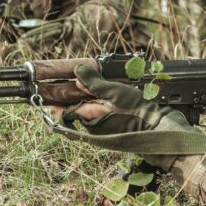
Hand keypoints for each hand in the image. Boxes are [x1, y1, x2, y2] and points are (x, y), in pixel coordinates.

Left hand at [47, 66, 194, 170]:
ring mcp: (102, 132)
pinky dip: (100, 108)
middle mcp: (93, 128)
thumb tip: (77, 72)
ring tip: (101, 90)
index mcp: (89, 119)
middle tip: (78, 84)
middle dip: (76, 98)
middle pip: (77, 111)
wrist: (157, 128)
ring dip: (90, 102)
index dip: (57, 101)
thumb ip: (93, 82)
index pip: (64, 111)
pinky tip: (110, 100)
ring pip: (89, 114)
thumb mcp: (114, 91)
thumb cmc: (136, 111)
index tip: (48, 92)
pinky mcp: (111, 133)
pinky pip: (99, 118)